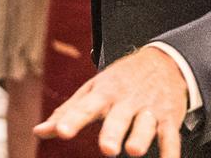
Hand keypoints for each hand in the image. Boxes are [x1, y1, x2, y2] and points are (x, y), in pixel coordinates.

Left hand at [34, 46, 187, 157]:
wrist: (163, 61)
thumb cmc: (119, 80)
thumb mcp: (92, 90)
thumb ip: (67, 112)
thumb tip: (39, 131)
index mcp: (103, 93)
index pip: (84, 107)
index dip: (72, 120)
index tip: (60, 132)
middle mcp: (124, 100)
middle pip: (117, 117)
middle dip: (112, 132)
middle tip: (107, 149)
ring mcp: (148, 109)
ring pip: (145, 125)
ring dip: (140, 137)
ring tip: (134, 151)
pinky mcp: (168, 118)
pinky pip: (171, 136)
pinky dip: (171, 151)